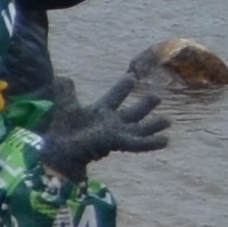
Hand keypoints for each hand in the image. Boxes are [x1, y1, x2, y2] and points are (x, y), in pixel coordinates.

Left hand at [36, 60, 171, 180]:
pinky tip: (166, 140)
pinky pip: (138, 144)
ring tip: (168, 121)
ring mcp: (116, 133)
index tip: (131, 77)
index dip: (123, 87)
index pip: (115, 96)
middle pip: (132, 112)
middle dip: (144, 105)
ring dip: (153, 125)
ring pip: (139, 128)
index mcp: (100, 112)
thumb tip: (63, 78)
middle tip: (158, 96)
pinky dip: (152, 142)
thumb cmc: (63, 130)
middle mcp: (111, 123)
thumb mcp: (66, 107)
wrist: (59, 149)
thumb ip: (66, 92)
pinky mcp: (118, 142)